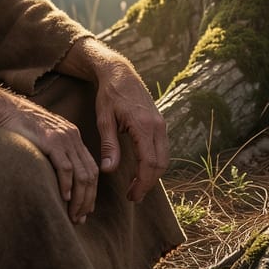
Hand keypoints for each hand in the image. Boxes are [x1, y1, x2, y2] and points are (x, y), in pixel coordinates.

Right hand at [0, 94, 99, 223]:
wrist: (4, 109)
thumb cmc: (18, 127)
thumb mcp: (43, 138)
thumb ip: (54, 153)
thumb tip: (57, 179)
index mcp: (72, 136)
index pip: (91, 168)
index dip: (91, 192)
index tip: (85, 210)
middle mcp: (72, 136)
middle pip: (90, 174)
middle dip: (87, 200)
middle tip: (80, 218)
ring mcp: (63, 138)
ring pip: (82, 174)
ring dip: (79, 198)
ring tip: (73, 214)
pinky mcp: (51, 141)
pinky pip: (66, 168)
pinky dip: (67, 186)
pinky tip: (64, 198)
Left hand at [58, 37, 169, 202]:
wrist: (119, 72)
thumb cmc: (109, 94)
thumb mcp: (104, 119)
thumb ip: (109, 145)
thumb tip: (108, 170)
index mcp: (143, 125)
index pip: (149, 163)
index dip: (142, 184)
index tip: (131, 196)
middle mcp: (157, 125)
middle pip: (160, 164)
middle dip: (148, 184)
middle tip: (133, 196)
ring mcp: (161, 123)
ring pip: (164, 158)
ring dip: (152, 175)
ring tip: (135, 186)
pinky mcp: (160, 122)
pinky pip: (162, 149)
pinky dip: (155, 163)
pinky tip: (141, 169)